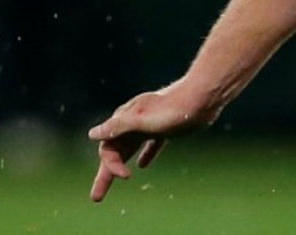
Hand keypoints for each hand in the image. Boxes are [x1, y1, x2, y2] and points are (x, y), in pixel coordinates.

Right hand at [87, 80, 219, 201]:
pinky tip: (144, 165)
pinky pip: (151, 143)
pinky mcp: (165, 128)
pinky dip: (146, 154)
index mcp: (126, 118)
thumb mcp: (143, 120)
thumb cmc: (173, 108)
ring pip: (131, 148)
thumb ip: (118, 127)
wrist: (203, 98)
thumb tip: (92, 134)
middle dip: (106, 173)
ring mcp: (150, 125)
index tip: (126, 176)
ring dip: (122, 164)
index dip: (112, 165)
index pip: (109, 147)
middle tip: (96, 198)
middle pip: (116, 151)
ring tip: (120, 178)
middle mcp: (134, 121)